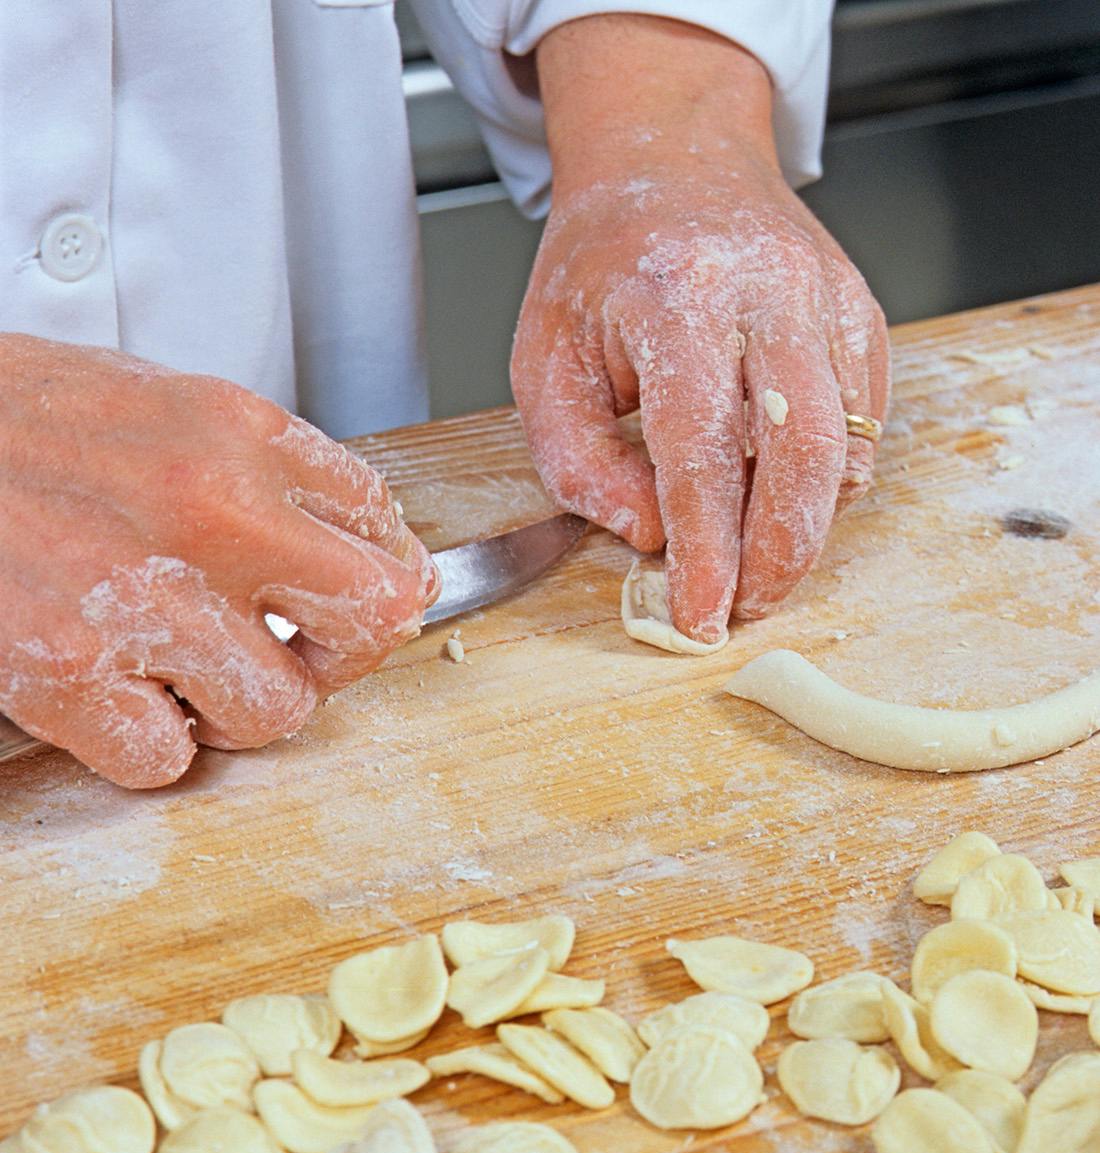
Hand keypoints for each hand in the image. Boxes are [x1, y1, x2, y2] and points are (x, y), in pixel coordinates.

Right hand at [0, 336, 436, 786]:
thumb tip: (354, 543)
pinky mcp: (66, 675)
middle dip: (337, 654)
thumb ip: (260, 470)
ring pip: (275, 713)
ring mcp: (138, 598)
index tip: (343, 604)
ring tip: (171, 668)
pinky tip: (107, 695)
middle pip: (369, 624)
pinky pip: (169, 761)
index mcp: (234, 431)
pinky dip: (143, 744)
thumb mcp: (153, 403)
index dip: (374, 581)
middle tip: (286, 653)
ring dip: (231, 708)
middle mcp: (206, 510)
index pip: (381, 530)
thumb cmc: (10, 422)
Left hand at [514, 17, 889, 642]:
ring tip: (767, 568)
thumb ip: (579, 460)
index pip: (700, 450)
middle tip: (750, 606)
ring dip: (811, 527)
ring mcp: (824, 296)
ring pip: (844, 441)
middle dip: (778, 553)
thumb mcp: (545, 358)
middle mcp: (764, 290)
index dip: (707, 548)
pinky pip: (865, 419)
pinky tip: (790, 498)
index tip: (702, 615)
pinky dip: (835, 477)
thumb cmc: (601, 268)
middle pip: (798, 451)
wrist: (671, 158)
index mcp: (674, 297)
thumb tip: (648, 536)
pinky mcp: (858, 310)